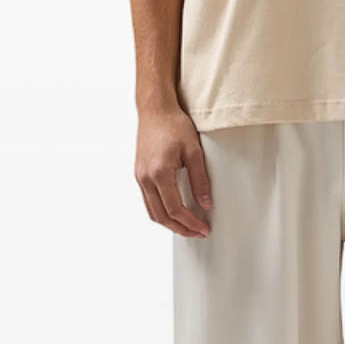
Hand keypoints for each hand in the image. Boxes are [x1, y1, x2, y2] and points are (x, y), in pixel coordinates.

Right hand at [135, 106, 212, 236]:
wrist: (155, 110)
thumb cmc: (174, 125)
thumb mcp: (194, 151)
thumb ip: (200, 180)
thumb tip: (205, 204)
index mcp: (159, 173)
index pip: (175, 209)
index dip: (190, 223)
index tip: (203, 229)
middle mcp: (145, 178)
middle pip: (161, 216)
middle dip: (180, 229)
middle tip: (197, 233)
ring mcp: (139, 177)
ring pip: (152, 212)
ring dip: (169, 223)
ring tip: (187, 226)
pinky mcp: (139, 174)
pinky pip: (148, 201)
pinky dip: (161, 212)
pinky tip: (174, 212)